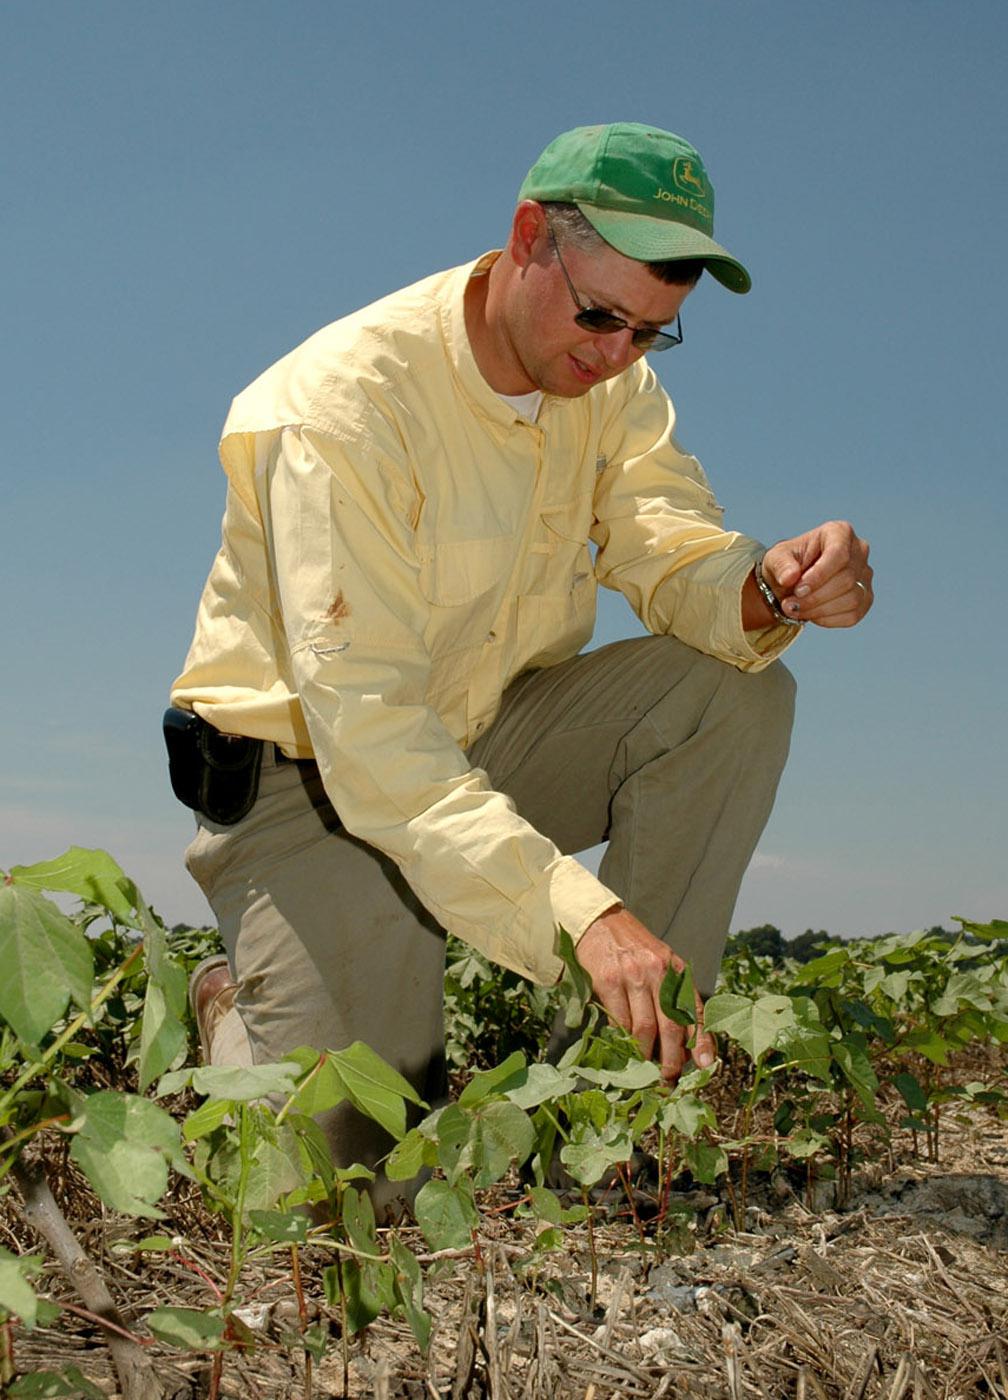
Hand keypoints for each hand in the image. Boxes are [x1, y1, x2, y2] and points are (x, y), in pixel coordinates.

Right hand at [574, 906, 715, 1083]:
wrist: (598, 920)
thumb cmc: (630, 947)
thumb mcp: (659, 964)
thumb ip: (670, 995)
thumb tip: (680, 1041)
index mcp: (676, 969)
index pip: (695, 1009)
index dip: (702, 1040)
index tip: (706, 1065)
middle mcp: (659, 971)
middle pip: (671, 1026)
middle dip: (671, 1060)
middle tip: (667, 1081)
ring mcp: (633, 975)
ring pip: (644, 1028)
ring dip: (645, 1057)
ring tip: (645, 1073)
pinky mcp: (608, 980)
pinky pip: (619, 1020)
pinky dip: (623, 1040)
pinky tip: (623, 1050)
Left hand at [762, 520, 872, 626]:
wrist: (792, 583)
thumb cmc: (787, 565)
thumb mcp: (775, 559)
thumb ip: (781, 565)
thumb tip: (790, 577)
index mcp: (839, 532)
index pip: (838, 553)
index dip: (819, 575)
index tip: (798, 590)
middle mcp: (859, 551)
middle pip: (846, 579)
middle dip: (814, 597)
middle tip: (789, 605)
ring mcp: (865, 576)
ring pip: (852, 599)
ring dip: (819, 610)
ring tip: (795, 610)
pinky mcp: (865, 598)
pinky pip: (853, 615)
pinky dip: (828, 619)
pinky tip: (812, 614)